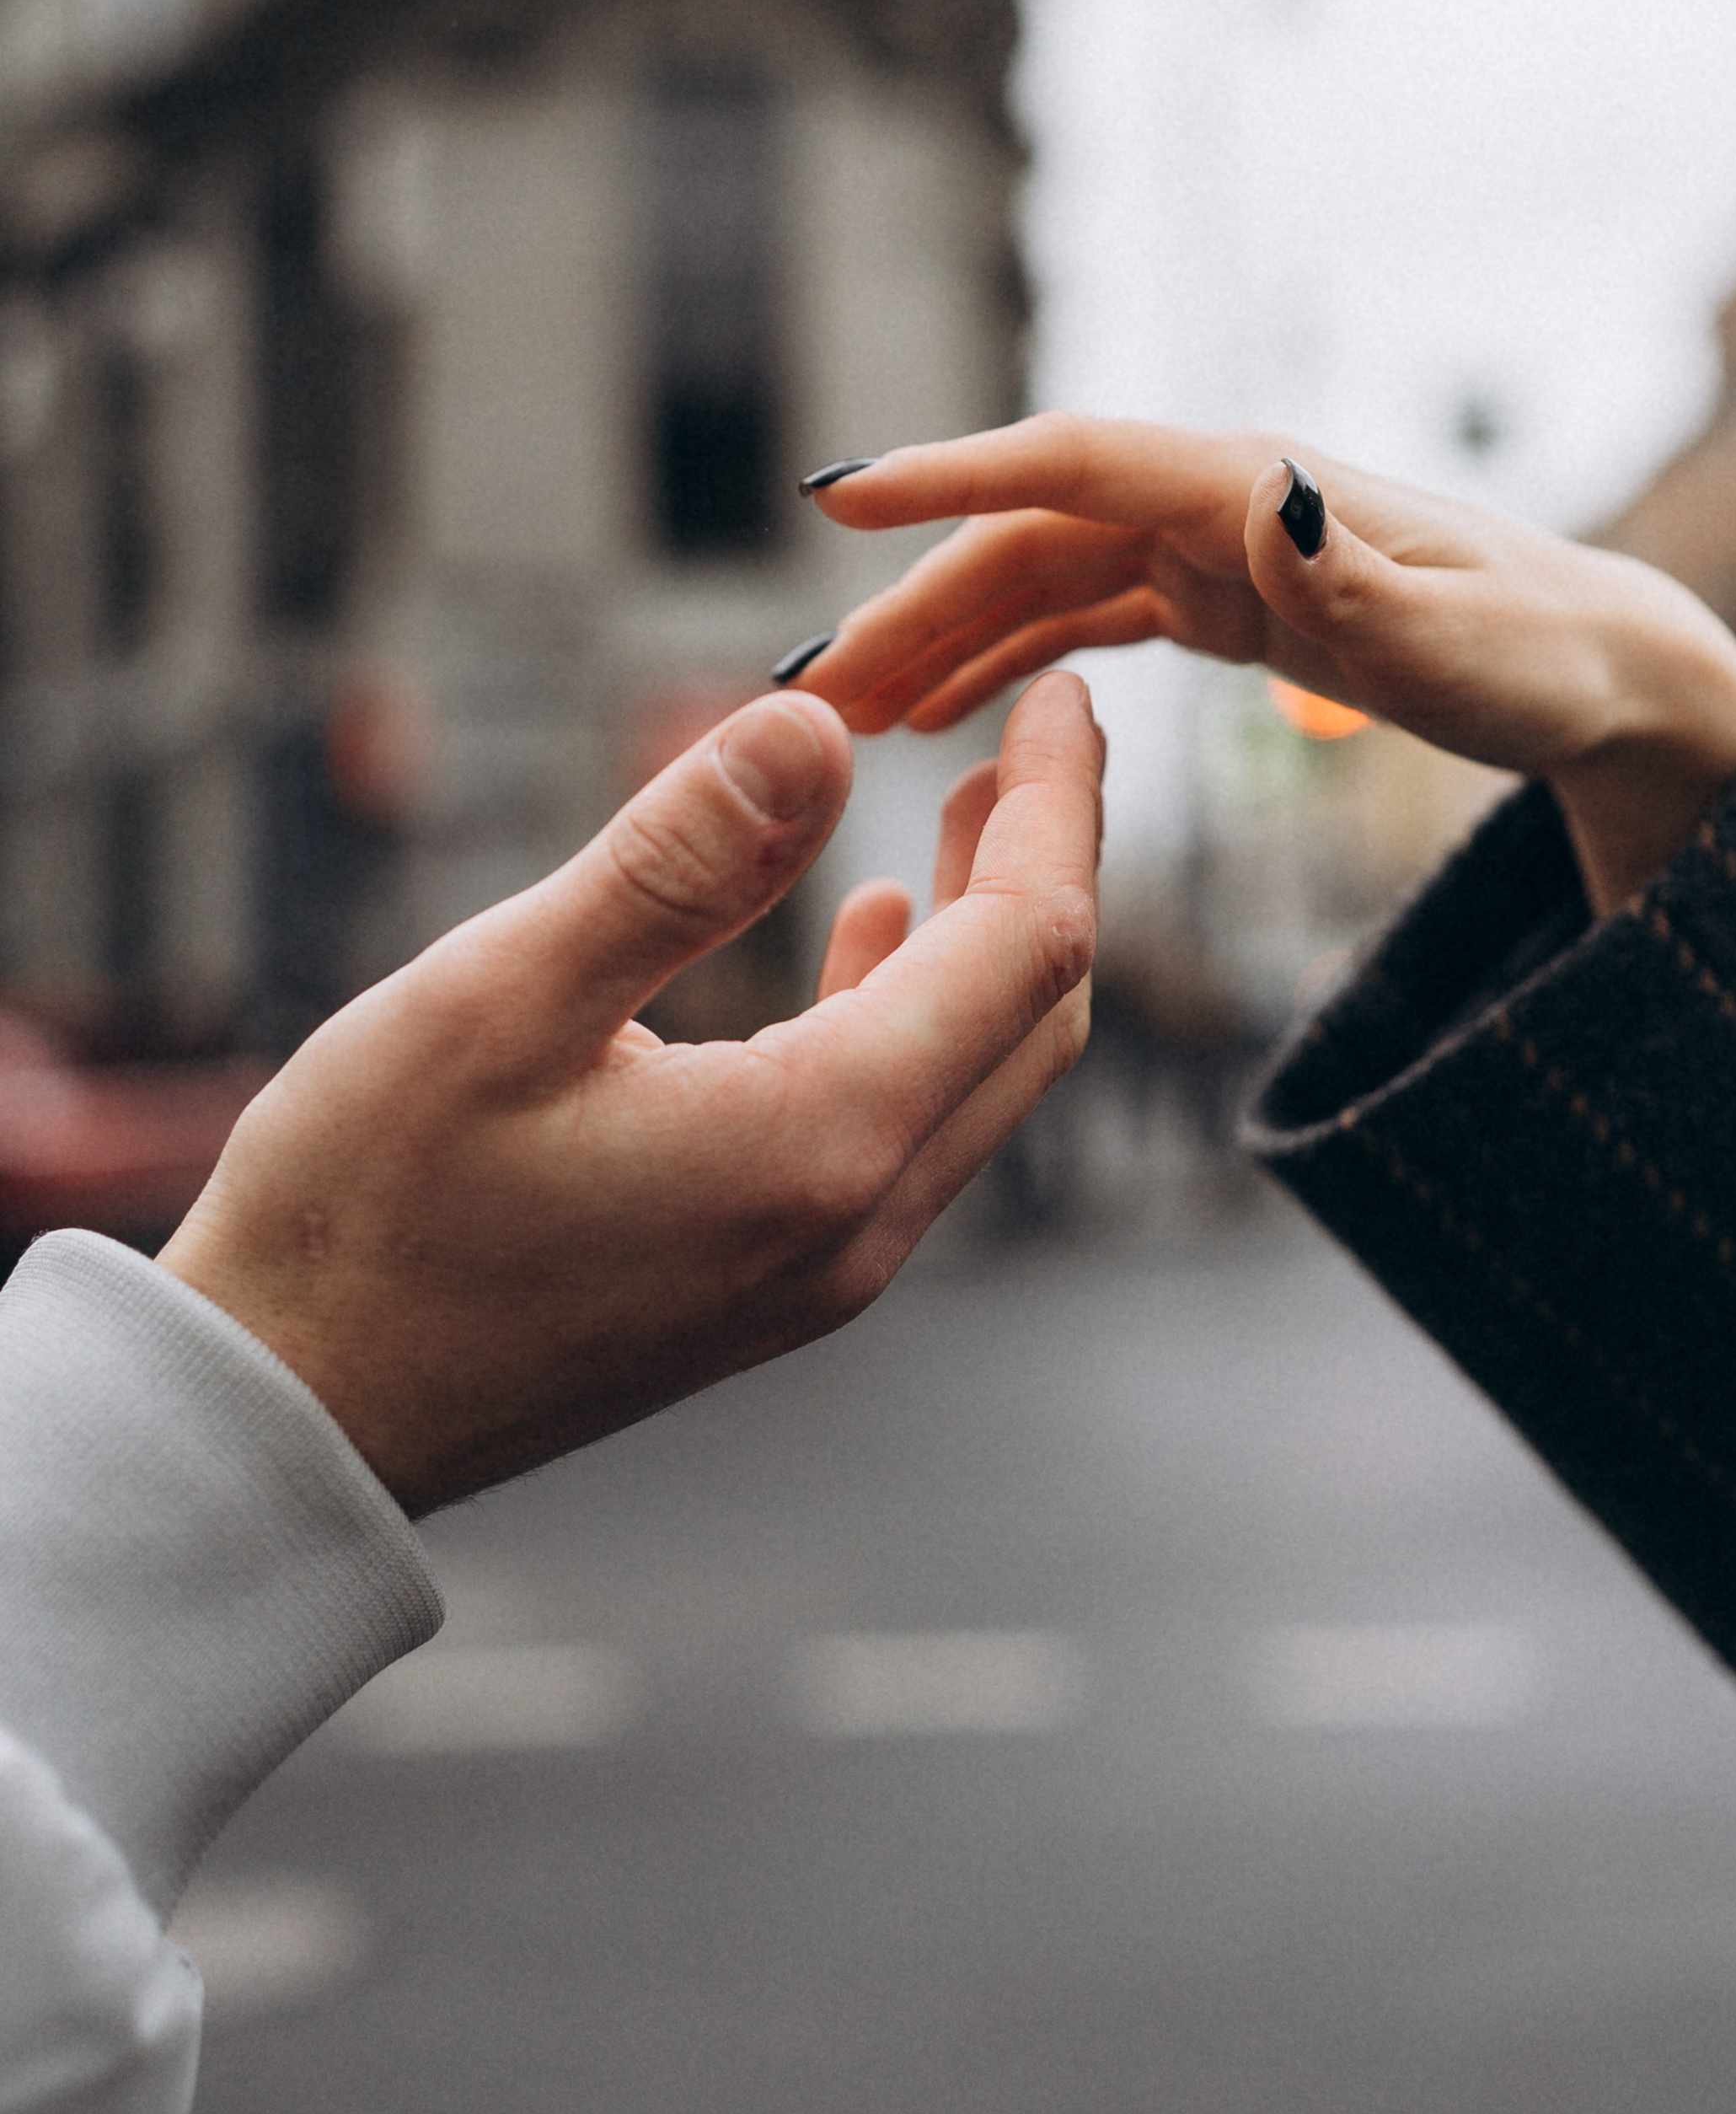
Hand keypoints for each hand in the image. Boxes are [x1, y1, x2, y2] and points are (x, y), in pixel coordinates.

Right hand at [158, 676, 1101, 1512]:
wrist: (296, 1418)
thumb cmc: (367, 1210)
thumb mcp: (503, 996)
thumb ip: (676, 860)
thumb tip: (821, 728)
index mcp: (821, 1143)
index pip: (1026, 948)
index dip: (1058, 806)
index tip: (1062, 695)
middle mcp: (857, 1223)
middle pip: (1034, 1018)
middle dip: (1049, 863)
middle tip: (1031, 735)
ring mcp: (820, 1269)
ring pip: (976, 1077)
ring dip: (987, 937)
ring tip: (968, 807)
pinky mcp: (769, 1282)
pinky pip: (902, 1126)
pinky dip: (917, 1010)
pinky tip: (868, 931)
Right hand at [793, 416, 1735, 917]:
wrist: (1600, 672)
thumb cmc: (1540, 659)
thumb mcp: (1456, 643)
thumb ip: (1351, 584)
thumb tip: (1264, 492)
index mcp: (1257, 486)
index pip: (1075, 463)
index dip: (954, 475)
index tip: (841, 499)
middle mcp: (1221, 499)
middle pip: (1030, 536)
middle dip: (913, 602)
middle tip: (810, 691)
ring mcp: (1215, 544)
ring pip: (1041, 580)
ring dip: (941, 637)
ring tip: (846, 716)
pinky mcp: (1222, 598)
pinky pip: (1085, 622)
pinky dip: (1007, 661)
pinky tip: (941, 717)